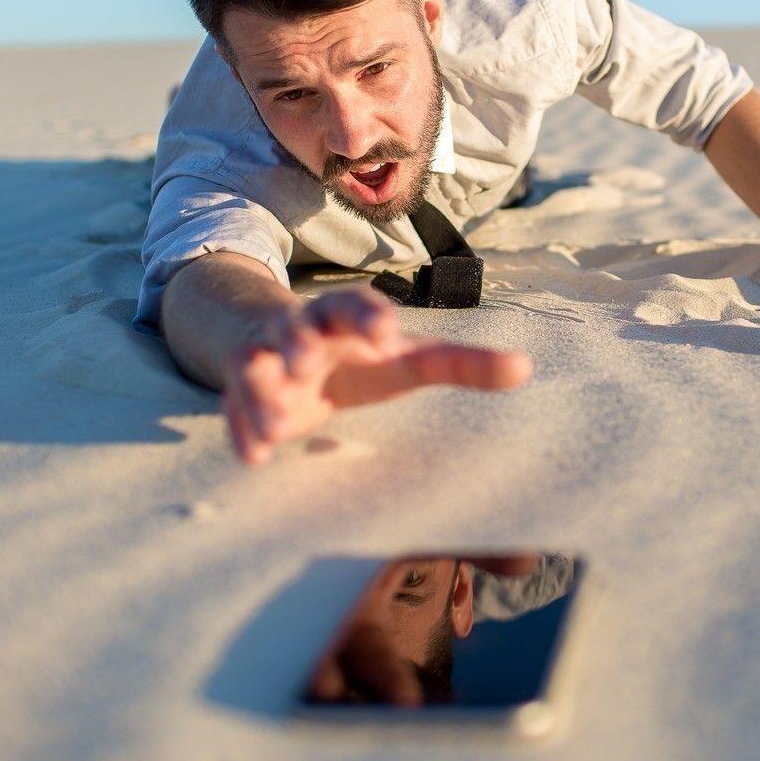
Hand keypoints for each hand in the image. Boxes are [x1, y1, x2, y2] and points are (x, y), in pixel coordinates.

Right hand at [220, 287, 532, 464]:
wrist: (272, 337)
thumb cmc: (357, 352)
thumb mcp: (407, 358)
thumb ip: (462, 364)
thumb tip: (526, 368)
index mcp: (347, 317)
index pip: (357, 305)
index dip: (371, 317)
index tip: (388, 337)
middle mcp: (302, 331)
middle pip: (297, 325)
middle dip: (300, 340)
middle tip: (306, 362)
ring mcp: (265, 358)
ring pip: (255, 363)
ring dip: (264, 390)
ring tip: (280, 424)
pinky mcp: (240, 389)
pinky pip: (233, 404)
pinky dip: (242, 428)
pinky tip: (256, 456)